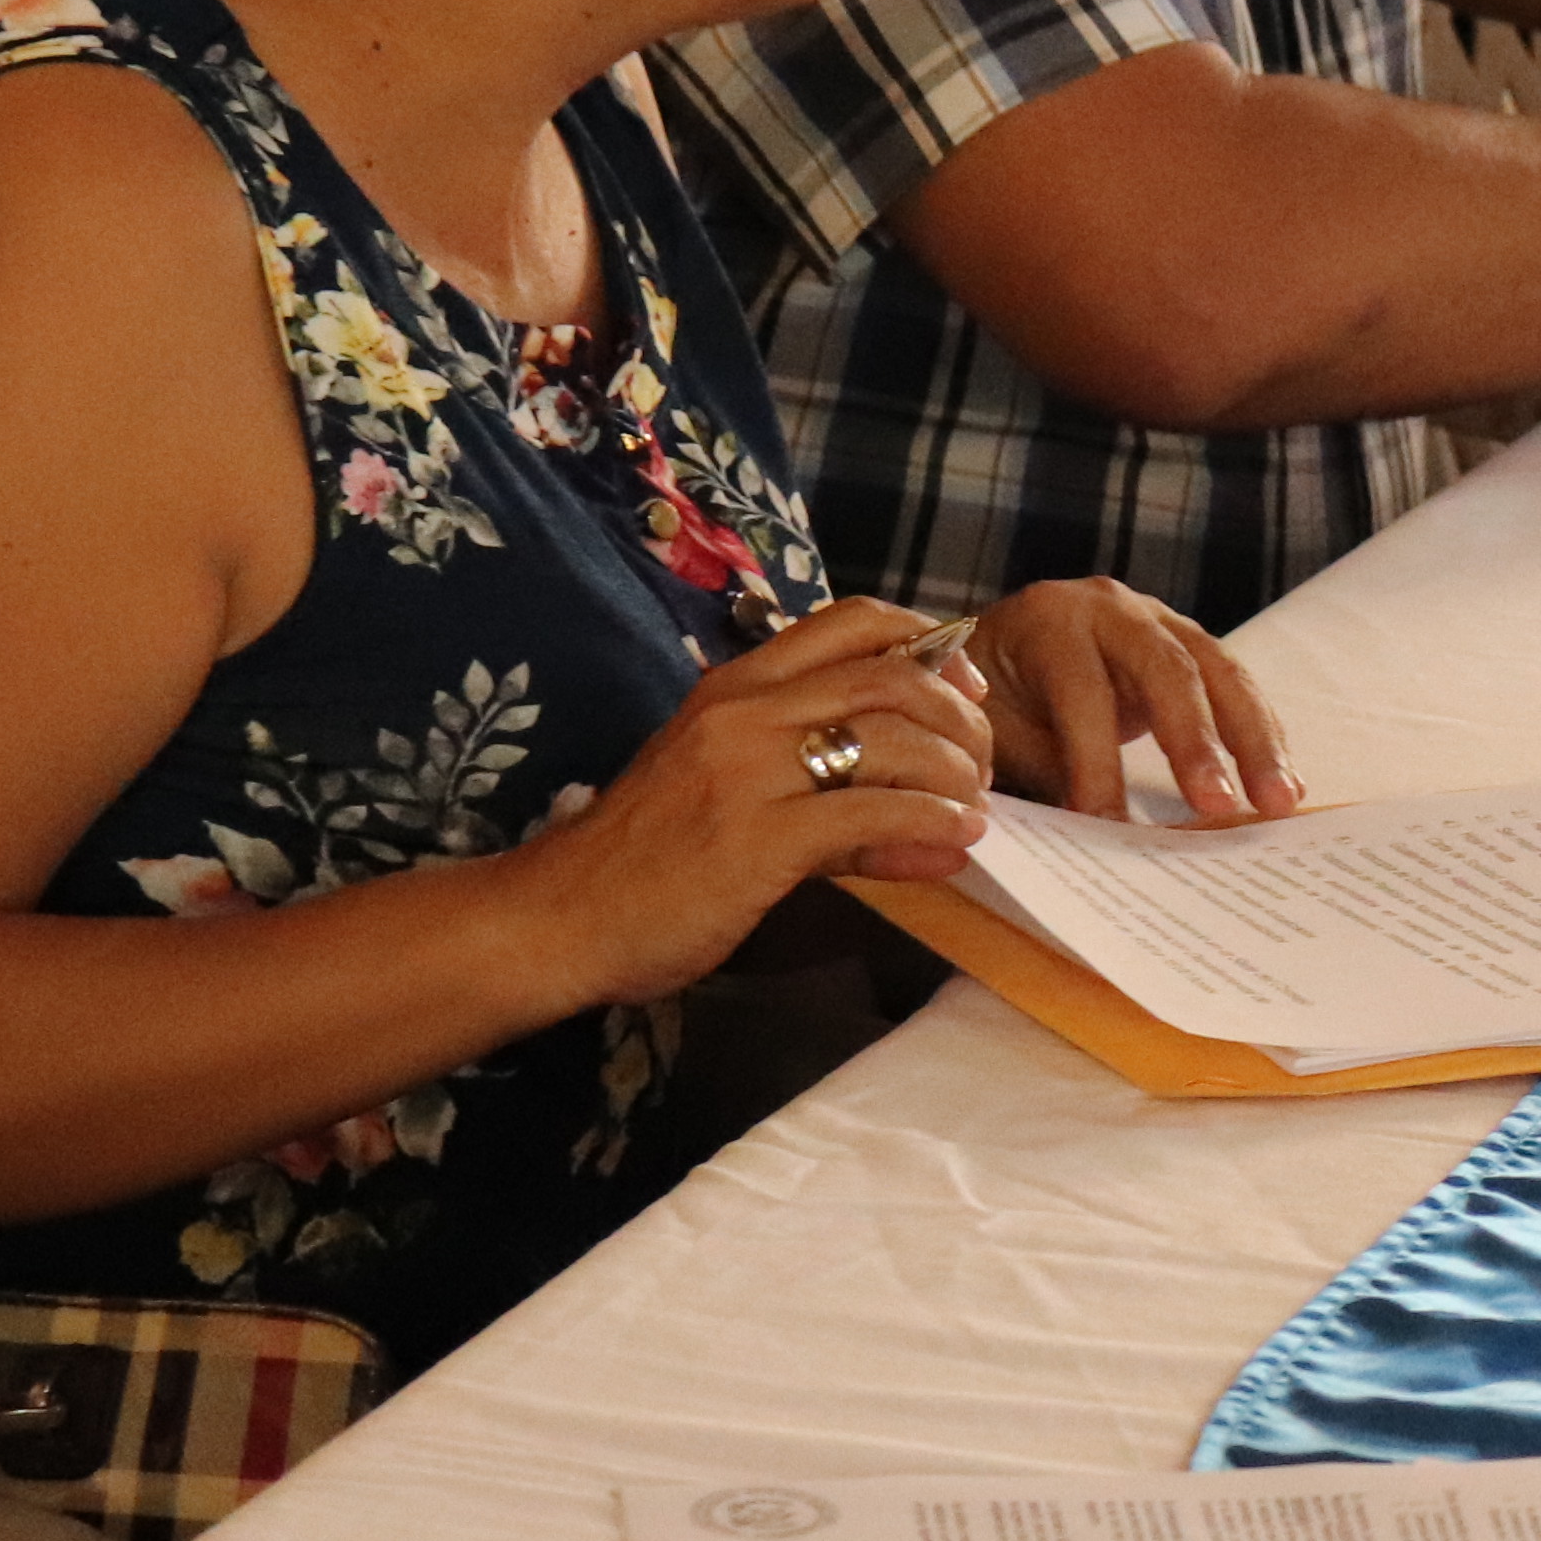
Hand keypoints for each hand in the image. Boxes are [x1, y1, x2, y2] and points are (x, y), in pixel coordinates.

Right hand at [519, 601, 993, 1007]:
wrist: (556, 918)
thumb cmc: (642, 857)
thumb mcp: (732, 799)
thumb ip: (835, 801)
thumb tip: (940, 823)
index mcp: (736, 687)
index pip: (853, 622)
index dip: (931, 643)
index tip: (968, 687)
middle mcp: (743, 712)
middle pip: (891, 677)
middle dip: (960, 716)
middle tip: (984, 763)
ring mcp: (747, 772)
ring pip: (890, 738)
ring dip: (956, 772)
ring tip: (976, 808)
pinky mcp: (756, 838)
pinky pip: (870, 814)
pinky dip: (930, 822)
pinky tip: (957, 840)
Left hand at [961, 579, 1297, 824]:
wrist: (1004, 646)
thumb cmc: (998, 696)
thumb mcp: (999, 730)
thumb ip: (1044, 770)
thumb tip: (1093, 833)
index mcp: (1051, 622)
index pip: (1083, 693)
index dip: (1096, 763)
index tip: (1108, 827)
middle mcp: (1113, 608)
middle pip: (1168, 671)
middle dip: (1197, 744)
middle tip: (1220, 807)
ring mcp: (1162, 620)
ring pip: (1221, 674)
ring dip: (1255, 742)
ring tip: (1279, 802)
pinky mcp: (1193, 644)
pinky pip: (1238, 687)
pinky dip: (1263, 737)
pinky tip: (1284, 784)